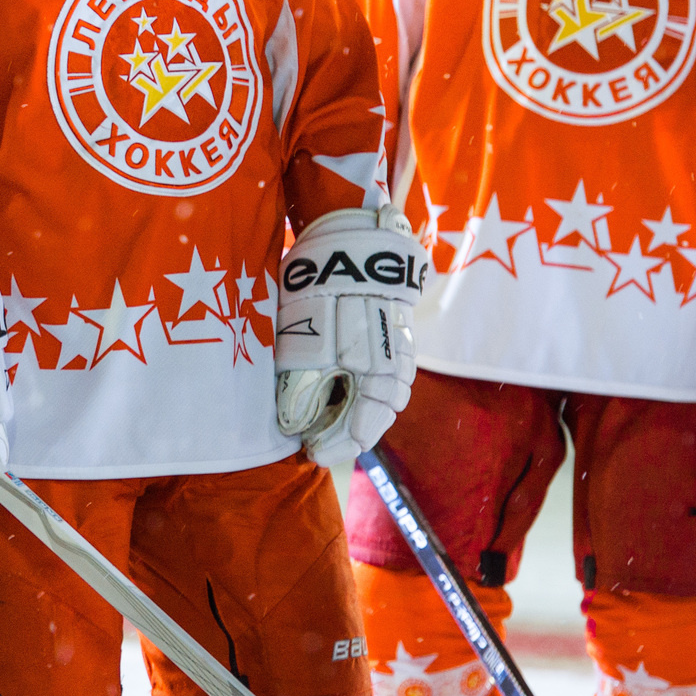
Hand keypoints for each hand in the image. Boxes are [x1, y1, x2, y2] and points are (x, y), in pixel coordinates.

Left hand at [275, 204, 420, 465]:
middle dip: (345, 432)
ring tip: (324, 421)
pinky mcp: (391, 331)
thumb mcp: (303, 347)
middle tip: (315, 441)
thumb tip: (297, 426)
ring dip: (353, 411)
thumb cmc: (323, 296)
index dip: (334, 445)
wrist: (350, 242)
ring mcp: (397, 348)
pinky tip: (338, 389)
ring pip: (379, 395)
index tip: (309, 453)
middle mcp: (397, 368)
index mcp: (380, 377)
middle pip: (375, 415)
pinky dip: (359, 388)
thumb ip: (301, 392)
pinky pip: (380, 373)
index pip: (363, 429)